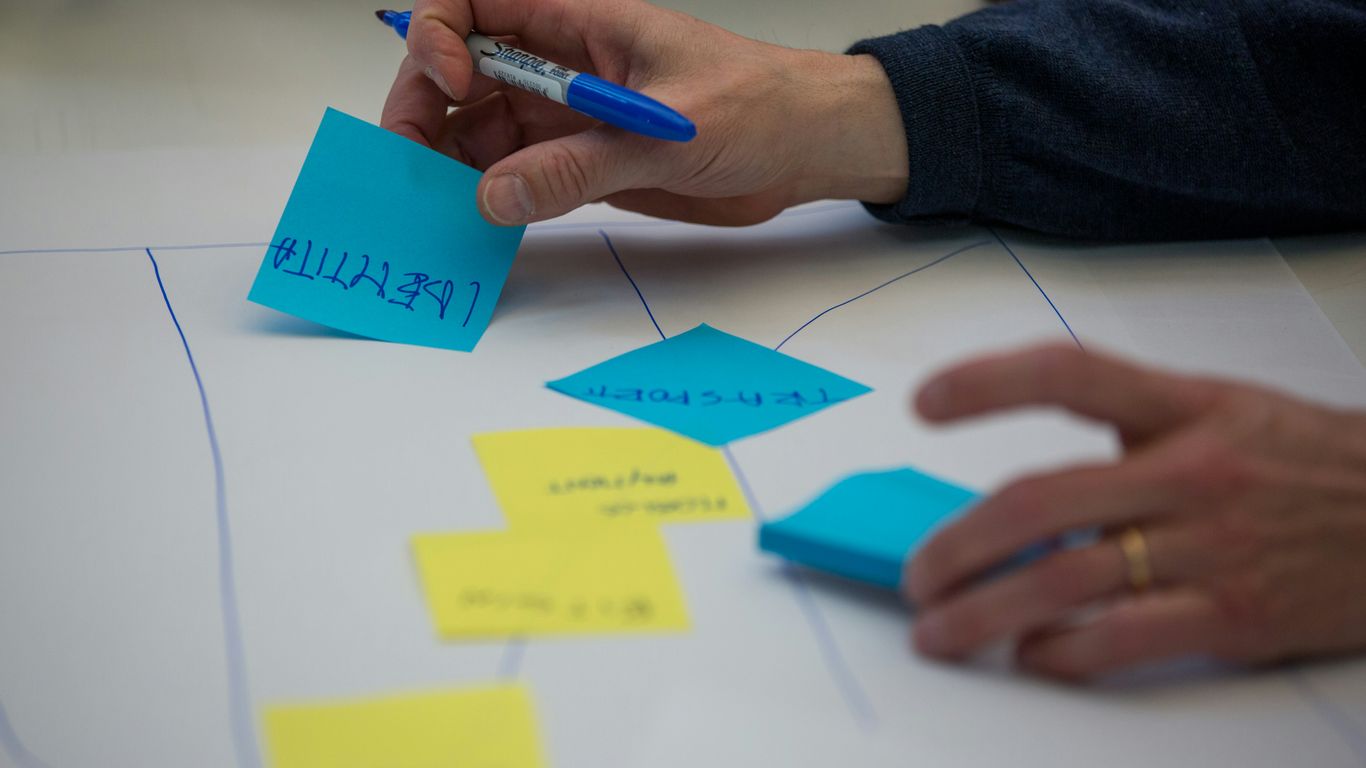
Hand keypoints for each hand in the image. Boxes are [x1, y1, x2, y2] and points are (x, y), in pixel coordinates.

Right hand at [380, 0, 907, 225]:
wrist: (807, 147)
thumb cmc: (759, 105)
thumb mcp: (667, 132)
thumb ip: (579, 165)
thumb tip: (493, 195)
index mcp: (579, 20)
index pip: (477, 2)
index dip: (440, 35)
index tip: (451, 85)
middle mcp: (561, 63)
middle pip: (460, 69)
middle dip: (423, 106)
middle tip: (408, 162)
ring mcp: (567, 114)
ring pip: (480, 127)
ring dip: (448, 161)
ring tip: (430, 204)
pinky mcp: (581, 161)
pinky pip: (516, 173)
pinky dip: (488, 196)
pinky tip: (475, 220)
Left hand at [906, 344, 1365, 680]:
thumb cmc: (1307, 462)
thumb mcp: (1222, 409)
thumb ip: (1130, 428)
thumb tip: (1029, 491)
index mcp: (1184, 406)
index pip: (1067, 373)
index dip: (986, 383)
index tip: (924, 402)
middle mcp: (1189, 472)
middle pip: (1038, 499)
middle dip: (958, 543)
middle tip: (918, 570)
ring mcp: (1210, 547)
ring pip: (1064, 578)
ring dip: (983, 610)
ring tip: (940, 628)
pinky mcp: (1231, 616)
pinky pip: (1121, 638)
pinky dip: (1060, 652)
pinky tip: (1030, 653)